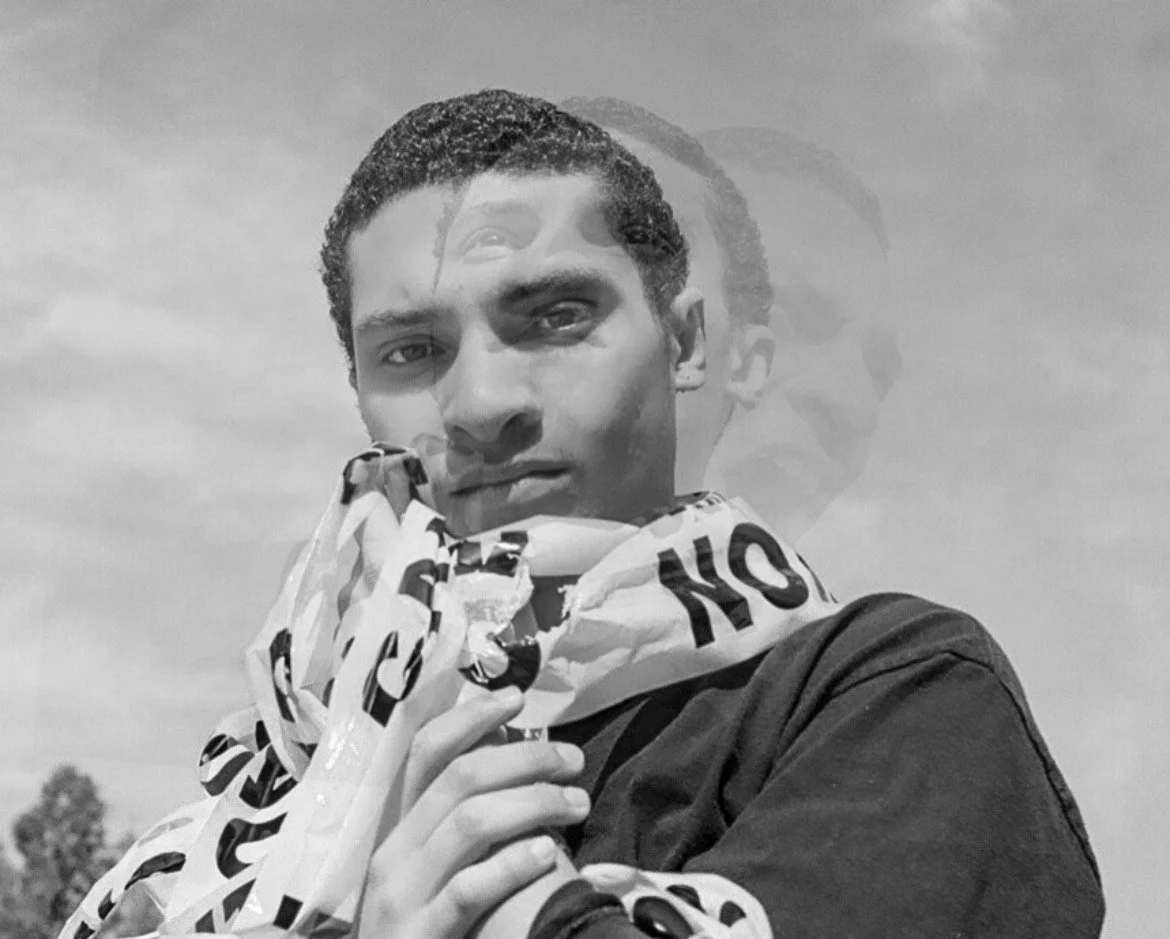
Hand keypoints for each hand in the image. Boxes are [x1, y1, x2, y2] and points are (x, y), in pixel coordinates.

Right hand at [356, 687, 589, 938]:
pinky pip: (467, 890)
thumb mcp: (432, 862)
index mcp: (399, 826)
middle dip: (526, 759)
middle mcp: (394, 850)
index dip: (471, 717)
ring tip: (577, 803)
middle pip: (461, 777)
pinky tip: (546, 853)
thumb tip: (507, 749)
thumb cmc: (425, 920)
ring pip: (470, 822)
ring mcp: (403, 893)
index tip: (516, 699)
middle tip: (573, 760)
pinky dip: (511, 865)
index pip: (427, 749)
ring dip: (533, 803)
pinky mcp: (421, 934)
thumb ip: (461, 813)